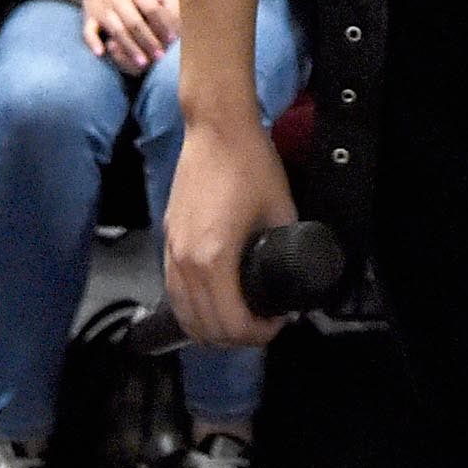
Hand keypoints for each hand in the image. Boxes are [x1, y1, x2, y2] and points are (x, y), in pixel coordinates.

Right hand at [80, 0, 176, 74]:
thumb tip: (163, 0)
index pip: (150, 7)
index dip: (162, 22)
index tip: (173, 38)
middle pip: (133, 22)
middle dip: (148, 40)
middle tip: (160, 56)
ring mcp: (101, 9)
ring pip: (116, 30)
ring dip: (129, 47)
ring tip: (143, 63)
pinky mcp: (88, 18)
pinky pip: (88, 31)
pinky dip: (93, 42)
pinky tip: (101, 53)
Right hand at [163, 117, 297, 347]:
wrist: (216, 130)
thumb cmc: (250, 165)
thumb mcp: (281, 211)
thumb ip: (288, 247)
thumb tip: (300, 275)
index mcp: (214, 259)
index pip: (231, 323)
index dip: (259, 334)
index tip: (279, 323)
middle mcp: (186, 263)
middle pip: (204, 328)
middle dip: (237, 337)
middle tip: (263, 326)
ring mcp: (171, 252)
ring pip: (184, 314)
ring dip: (211, 327)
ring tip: (241, 319)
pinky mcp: (167, 241)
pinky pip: (174, 292)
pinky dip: (194, 308)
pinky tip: (215, 302)